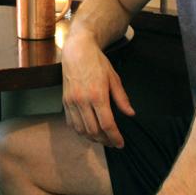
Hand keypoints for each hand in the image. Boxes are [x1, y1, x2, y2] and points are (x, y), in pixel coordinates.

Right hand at [61, 33, 134, 147]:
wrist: (77, 50)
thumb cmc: (97, 62)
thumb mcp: (114, 78)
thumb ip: (122, 98)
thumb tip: (130, 114)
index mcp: (97, 95)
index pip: (107, 124)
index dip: (115, 137)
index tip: (121, 144)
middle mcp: (83, 100)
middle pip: (94, 130)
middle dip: (105, 140)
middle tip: (113, 142)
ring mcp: (72, 101)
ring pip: (81, 130)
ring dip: (92, 138)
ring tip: (102, 139)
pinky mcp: (65, 101)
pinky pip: (71, 123)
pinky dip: (80, 131)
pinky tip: (88, 131)